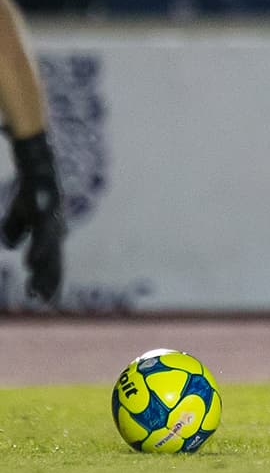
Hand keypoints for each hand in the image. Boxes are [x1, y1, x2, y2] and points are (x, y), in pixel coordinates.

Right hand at [1, 167, 64, 302]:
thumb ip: (14, 231)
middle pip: (55, 261)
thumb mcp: (18, 216)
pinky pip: (43, 233)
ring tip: (38, 289)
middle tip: (44, 302)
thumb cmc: (30, 194)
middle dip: (50, 281)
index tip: (43, 300)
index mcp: (51, 236)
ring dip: (44, 272)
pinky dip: (39, 249)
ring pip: (50, 251)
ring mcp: (53, 222)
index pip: (52, 263)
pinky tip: (33, 262)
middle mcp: (55, 231)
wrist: (37, 169)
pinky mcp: (46, 211)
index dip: (49, 280)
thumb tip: (11, 246)